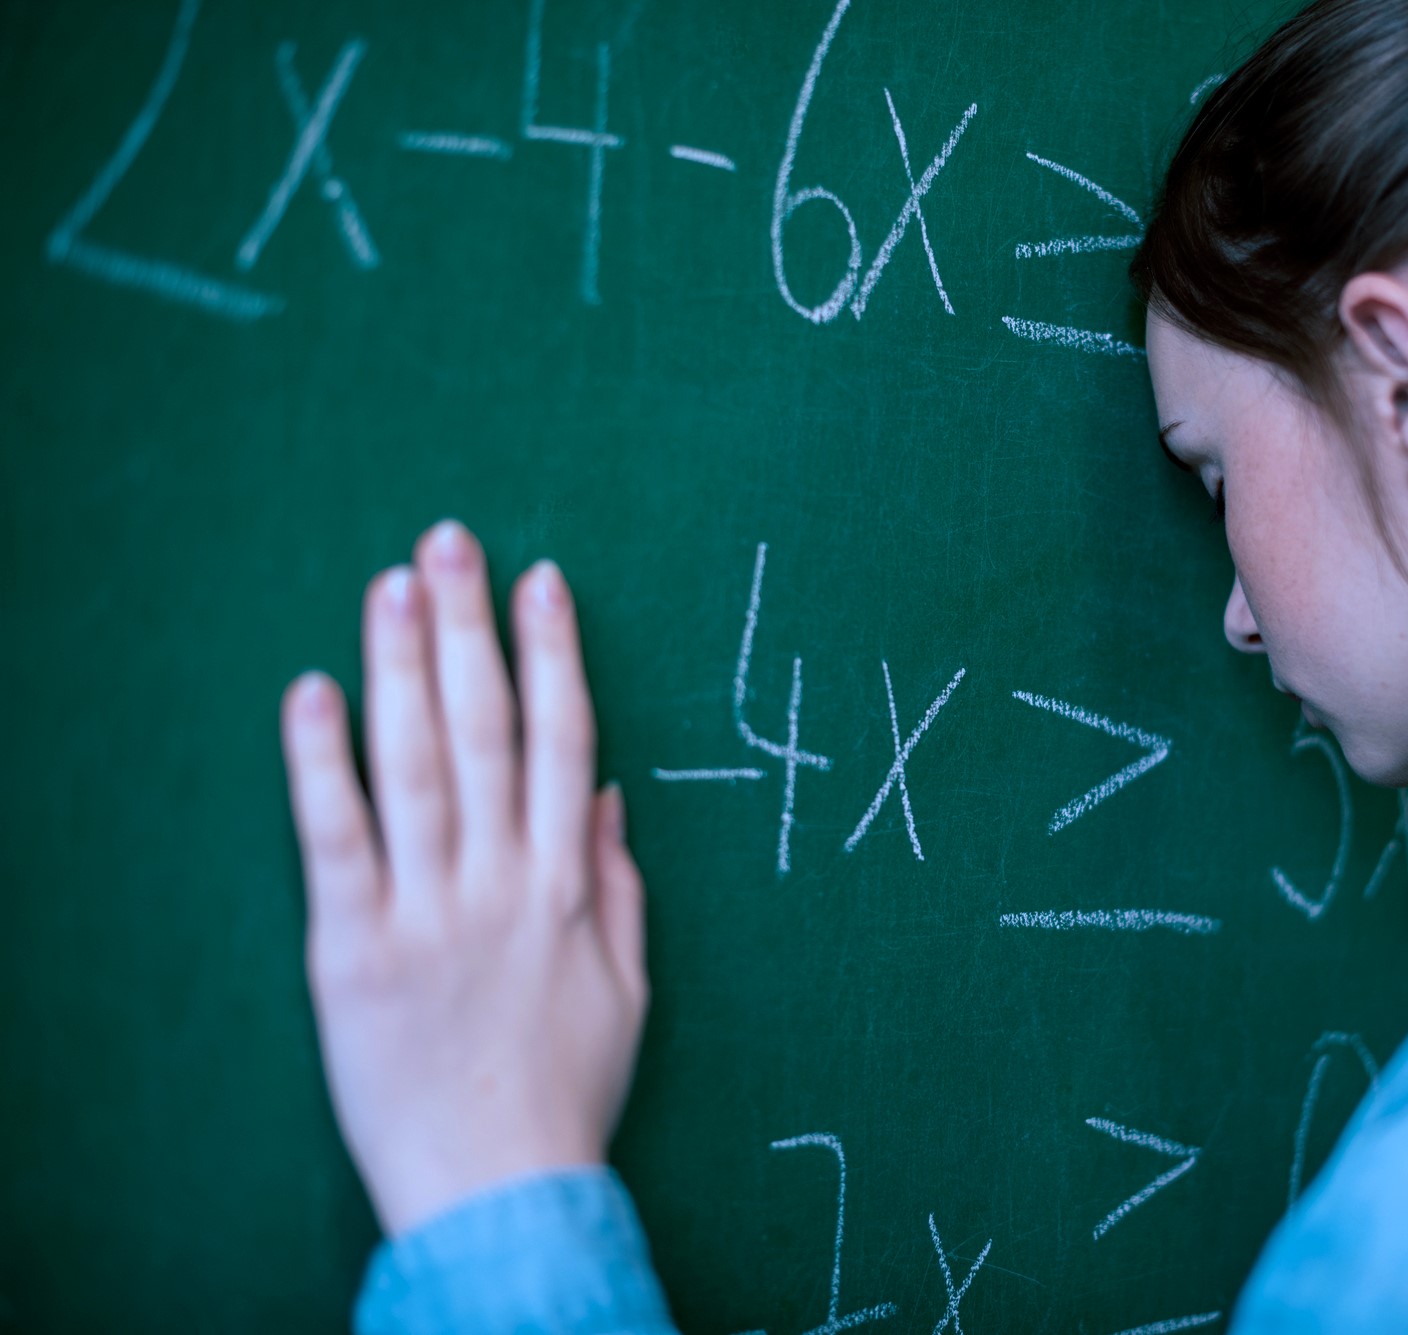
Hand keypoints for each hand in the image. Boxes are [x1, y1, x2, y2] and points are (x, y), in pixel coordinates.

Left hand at [279, 519, 647, 1236]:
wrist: (498, 1188)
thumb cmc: (567, 1091)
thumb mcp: (628, 989)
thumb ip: (621, 887)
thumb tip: (609, 795)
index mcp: (569, 886)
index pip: (566, 743)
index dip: (554, 654)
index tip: (541, 581)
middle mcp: (500, 881)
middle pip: (488, 729)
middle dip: (470, 628)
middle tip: (452, 541)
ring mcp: (425, 910)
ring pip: (415, 763)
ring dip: (403, 666)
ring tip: (392, 583)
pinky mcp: (351, 948)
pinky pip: (336, 839)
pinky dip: (321, 762)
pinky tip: (313, 692)